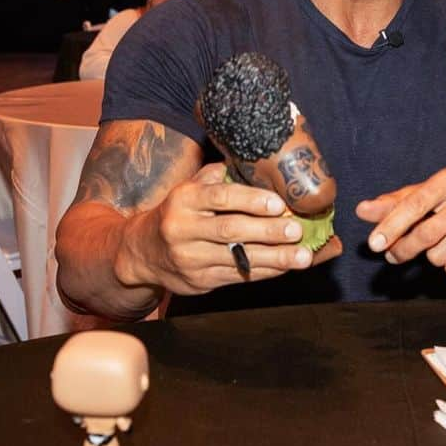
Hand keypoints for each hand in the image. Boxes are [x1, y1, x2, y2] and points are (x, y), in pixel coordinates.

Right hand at [116, 163, 341, 294]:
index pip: (219, 198)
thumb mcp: (187, 189)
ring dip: (274, 258)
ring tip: (302, 256)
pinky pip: (237, 276)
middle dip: (268, 231)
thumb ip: (215, 177)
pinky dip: (265, 272)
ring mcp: (191, 258)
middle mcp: (183, 229)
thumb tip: (250, 165)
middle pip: (230, 230)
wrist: (143, 252)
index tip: (278, 204)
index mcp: (183, 200)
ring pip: (237, 258)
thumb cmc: (177, 214)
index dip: (250, 200)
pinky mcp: (200, 281)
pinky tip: (285, 266)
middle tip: (297, 230)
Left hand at [356, 168, 445, 279]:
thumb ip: (389, 204)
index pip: (414, 205)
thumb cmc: (445, 203)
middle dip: (402, 249)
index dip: (391, 226)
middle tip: (391, 255)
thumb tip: (361, 210)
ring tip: (436, 243)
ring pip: (438, 255)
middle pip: (425, 235)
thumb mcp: (418, 195)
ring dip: (429, 256)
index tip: (374, 244)